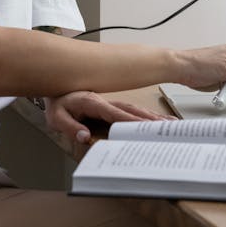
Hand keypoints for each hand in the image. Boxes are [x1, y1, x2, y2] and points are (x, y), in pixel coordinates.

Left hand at [44, 90, 169, 144]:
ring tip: (170, 125)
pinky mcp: (112, 107)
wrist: (55, 90)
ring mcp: (110, 103)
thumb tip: (84, 136)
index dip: (131, 121)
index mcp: (93, 103)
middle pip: (131, 110)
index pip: (115, 114)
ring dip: (152, 117)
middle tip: (166, 128)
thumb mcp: (57, 117)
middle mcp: (105, 101)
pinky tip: (159, 120)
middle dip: (149, 120)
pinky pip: (132, 111)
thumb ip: (70, 127)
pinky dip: (147, 116)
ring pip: (136, 109)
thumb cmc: (57, 104)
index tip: (144, 128)